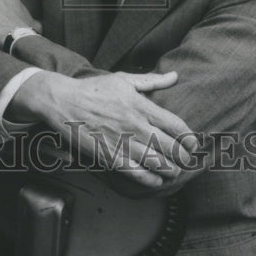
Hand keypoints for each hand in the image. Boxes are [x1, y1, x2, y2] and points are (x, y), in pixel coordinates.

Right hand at [9, 69, 197, 188]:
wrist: (62, 101)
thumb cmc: (93, 89)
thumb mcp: (122, 79)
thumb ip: (151, 80)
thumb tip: (175, 76)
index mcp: (140, 105)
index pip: (176, 125)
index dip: (190, 138)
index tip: (193, 144)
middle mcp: (134, 124)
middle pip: (170, 147)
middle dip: (183, 157)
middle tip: (186, 160)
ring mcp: (122, 141)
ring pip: (157, 163)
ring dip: (170, 170)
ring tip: (173, 170)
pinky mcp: (109, 156)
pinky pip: (137, 173)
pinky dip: (151, 179)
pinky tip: (156, 178)